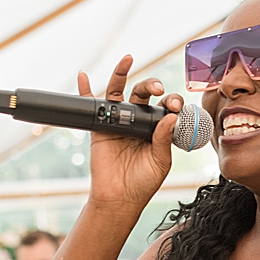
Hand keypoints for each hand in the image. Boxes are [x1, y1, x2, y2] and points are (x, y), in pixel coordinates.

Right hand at [82, 57, 179, 213]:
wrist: (120, 198)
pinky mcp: (100, 127)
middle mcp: (138, 121)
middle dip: (151, 85)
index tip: (175, 105)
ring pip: (119, 92)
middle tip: (157, 89)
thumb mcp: (160, 161)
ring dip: (121, 74)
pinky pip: (91, 105)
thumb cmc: (143, 182)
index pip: (165, 106)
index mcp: (157, 128)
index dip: (171, 101)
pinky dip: (85, 89)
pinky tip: (84, 75)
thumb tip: (170, 116)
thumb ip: (164, 139)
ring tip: (127, 60)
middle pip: (144, 94)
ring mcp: (118, 121)